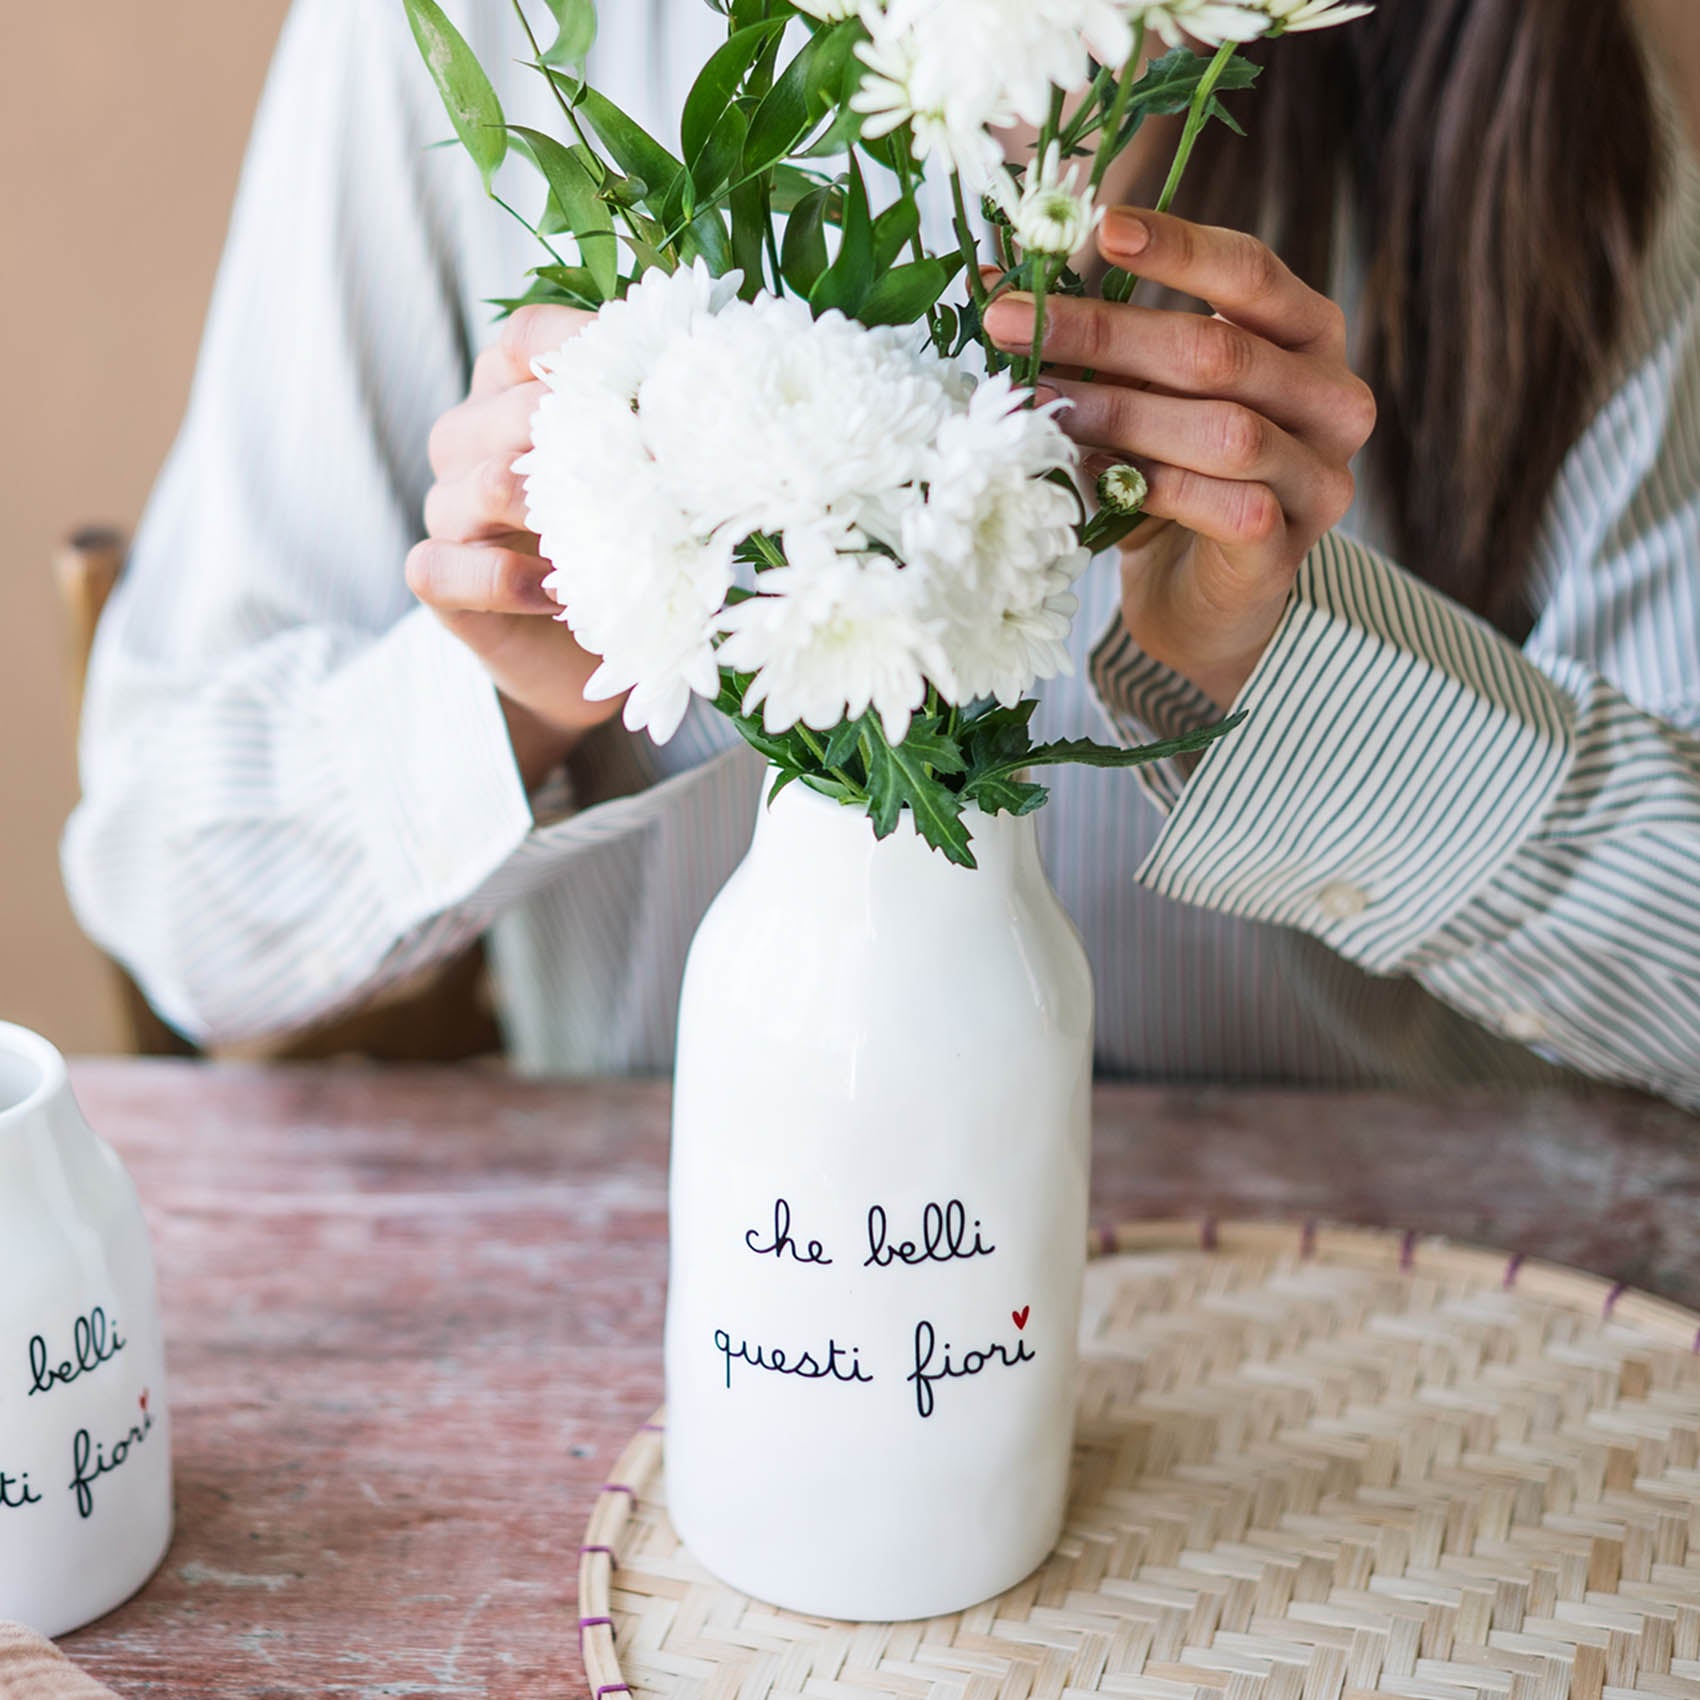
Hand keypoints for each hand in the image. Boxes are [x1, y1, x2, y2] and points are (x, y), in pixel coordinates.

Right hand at [407, 304, 619, 787]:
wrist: (577, 659)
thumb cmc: (620, 552)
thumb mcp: (647, 487)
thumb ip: (660, 438)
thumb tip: (721, 407)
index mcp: (513, 391)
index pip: (532, 339)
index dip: (588, 348)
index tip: (661, 381)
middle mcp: (468, 439)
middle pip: (512, 410)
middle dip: (596, 438)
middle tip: (664, 475)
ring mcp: (445, 507)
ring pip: (484, 485)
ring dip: (560, 513)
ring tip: (617, 539)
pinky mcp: (436, 576)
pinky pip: (447, 566)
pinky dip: (508, 581)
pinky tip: (558, 596)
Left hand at [984, 208, 1376, 709]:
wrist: (1198, 598)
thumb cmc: (1171, 477)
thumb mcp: (1138, 394)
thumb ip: (1094, 338)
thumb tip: (990, 277)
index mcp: (1307, 336)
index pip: (1251, 270)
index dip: (1178, 247)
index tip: (1101, 227)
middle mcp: (1332, 398)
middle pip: (1217, 350)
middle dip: (1104, 333)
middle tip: (1010, 323)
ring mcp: (1320, 478)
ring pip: (1224, 430)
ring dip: (1119, 413)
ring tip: (1037, 404)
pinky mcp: (1288, 549)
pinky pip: (1226, 506)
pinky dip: (1154, 488)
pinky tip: (1095, 477)